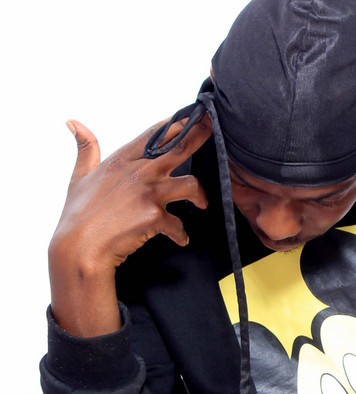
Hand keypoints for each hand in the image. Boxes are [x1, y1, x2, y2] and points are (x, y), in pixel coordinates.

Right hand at [49, 115, 210, 335]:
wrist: (81, 248)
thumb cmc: (79, 215)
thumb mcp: (79, 176)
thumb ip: (85, 149)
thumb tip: (73, 123)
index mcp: (122, 160)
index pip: (154, 135)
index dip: (175, 124)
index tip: (191, 115)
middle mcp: (139, 172)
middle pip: (179, 149)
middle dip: (200, 136)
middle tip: (214, 129)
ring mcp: (149, 193)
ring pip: (191, 185)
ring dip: (201, 196)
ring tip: (203, 204)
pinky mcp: (155, 217)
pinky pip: (179, 225)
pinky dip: (181, 234)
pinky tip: (181, 239)